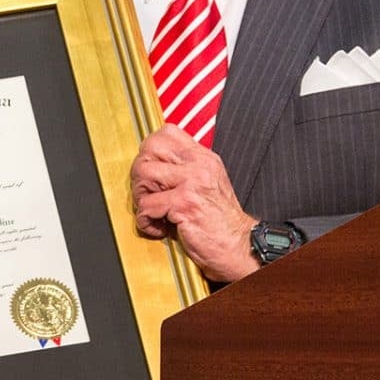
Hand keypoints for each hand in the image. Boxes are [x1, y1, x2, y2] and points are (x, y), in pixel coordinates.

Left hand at [130, 124, 259, 282]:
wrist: (240, 246)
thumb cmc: (221, 222)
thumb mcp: (208, 185)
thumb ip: (185, 170)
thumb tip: (153, 163)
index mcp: (203, 158)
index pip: (167, 133)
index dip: (149, 150)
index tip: (150, 171)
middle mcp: (198, 166)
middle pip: (149, 148)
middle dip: (139, 173)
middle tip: (147, 192)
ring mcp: (192, 183)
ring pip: (143, 174)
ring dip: (140, 197)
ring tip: (152, 211)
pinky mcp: (184, 204)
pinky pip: (147, 205)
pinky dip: (146, 221)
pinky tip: (159, 227)